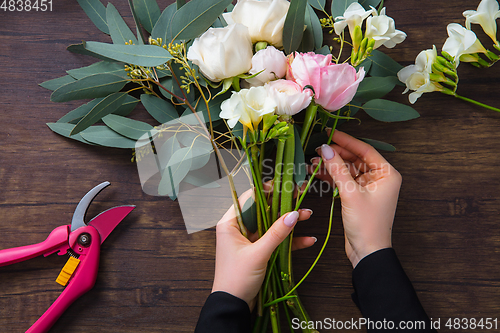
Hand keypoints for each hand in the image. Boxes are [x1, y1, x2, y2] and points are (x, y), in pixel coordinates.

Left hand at [211, 190, 314, 308]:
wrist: (233, 305)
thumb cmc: (236, 278)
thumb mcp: (258, 254)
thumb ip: (276, 233)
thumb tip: (293, 214)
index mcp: (230, 223)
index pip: (249, 199)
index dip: (266, 190)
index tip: (283, 186)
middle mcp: (238, 228)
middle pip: (263, 210)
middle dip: (283, 206)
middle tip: (300, 196)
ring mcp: (249, 240)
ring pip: (271, 225)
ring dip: (289, 222)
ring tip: (308, 214)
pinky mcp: (258, 251)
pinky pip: (275, 241)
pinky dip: (289, 241)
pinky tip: (307, 240)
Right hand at [309, 130, 401, 267]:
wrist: (367, 251)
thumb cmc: (367, 224)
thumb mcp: (350, 193)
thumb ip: (337, 168)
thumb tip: (325, 149)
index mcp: (387, 174)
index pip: (364, 150)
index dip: (346, 141)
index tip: (330, 132)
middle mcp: (380, 178)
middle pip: (355, 158)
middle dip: (335, 154)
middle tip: (317, 149)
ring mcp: (368, 187)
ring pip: (347, 169)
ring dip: (331, 165)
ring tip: (313, 161)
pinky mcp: (358, 195)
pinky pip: (344, 180)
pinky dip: (332, 176)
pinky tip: (317, 172)